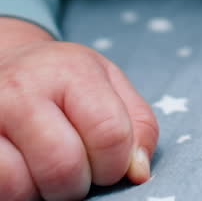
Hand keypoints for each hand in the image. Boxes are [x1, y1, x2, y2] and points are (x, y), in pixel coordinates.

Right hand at [0, 19, 158, 199]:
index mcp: (72, 69)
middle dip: (78, 184)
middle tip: (75, 169)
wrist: (9, 65)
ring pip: (23, 187)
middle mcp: (25, 88)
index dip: (115, 164)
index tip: (107, 160)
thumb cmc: (64, 84)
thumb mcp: (108, 86)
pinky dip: (17, 193)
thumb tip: (138, 172)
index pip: (110, 135)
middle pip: (65, 168)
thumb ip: (137, 124)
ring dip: (43, 193)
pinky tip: (24, 172)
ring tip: (45, 168)